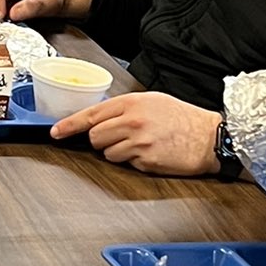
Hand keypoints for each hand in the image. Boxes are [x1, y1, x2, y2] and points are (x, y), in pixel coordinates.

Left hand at [50, 92, 220, 175]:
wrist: (210, 137)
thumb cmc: (182, 118)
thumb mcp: (152, 101)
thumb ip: (125, 108)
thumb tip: (99, 118)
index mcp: (132, 103)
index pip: (91, 114)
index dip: (69, 125)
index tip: (55, 132)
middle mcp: (133, 121)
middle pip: (95, 137)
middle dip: (101, 140)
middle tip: (121, 137)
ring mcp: (139, 142)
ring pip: (108, 153)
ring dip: (118, 152)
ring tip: (141, 144)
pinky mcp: (146, 161)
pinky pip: (126, 164)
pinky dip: (134, 161)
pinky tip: (151, 153)